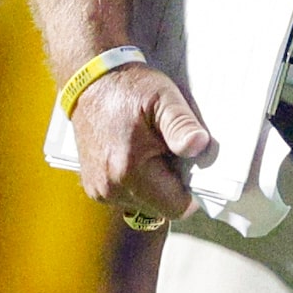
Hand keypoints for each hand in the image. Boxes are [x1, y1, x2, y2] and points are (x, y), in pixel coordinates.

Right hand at [70, 63, 213, 225]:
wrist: (92, 85)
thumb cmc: (131, 90)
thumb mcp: (164, 98)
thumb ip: (182, 125)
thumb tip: (200, 147)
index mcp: (128, 171)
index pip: (176, 207)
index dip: (193, 191)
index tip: (195, 166)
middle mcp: (109, 189)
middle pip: (162, 207)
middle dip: (175, 184)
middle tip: (173, 151)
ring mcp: (99, 191)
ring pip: (146, 203)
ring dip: (158, 184)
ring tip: (155, 149)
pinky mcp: (94, 188)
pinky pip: (130, 196)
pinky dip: (141, 182)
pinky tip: (141, 155)